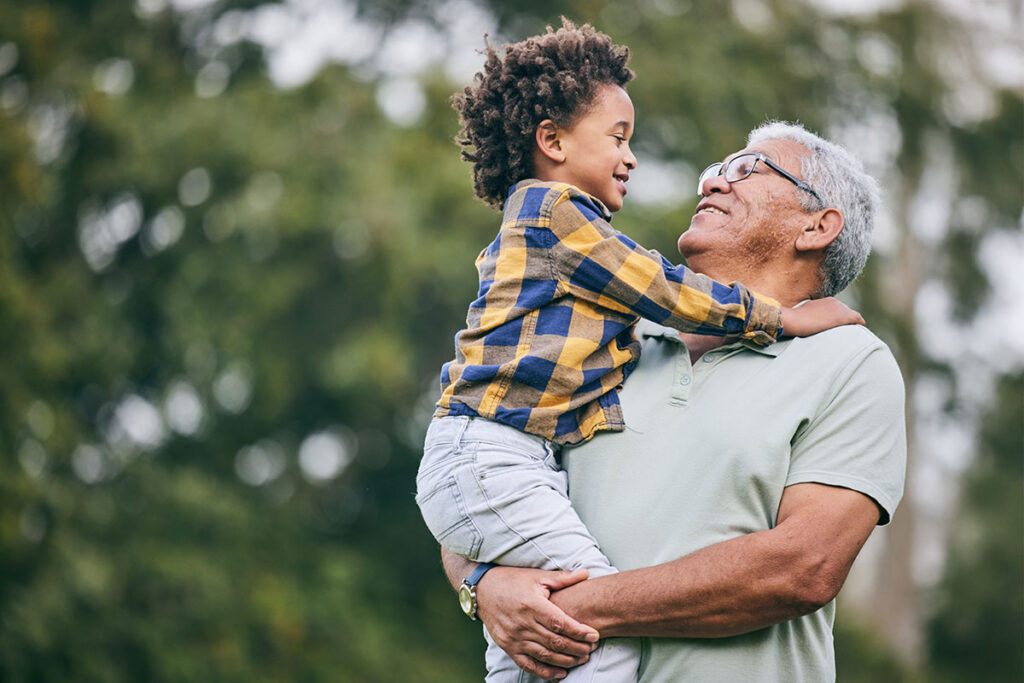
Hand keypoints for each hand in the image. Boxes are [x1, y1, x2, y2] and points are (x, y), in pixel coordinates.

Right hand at [476, 567, 598, 679]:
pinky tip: (561, 672)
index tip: (594, 635)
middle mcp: (522, 624)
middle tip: (592, 648)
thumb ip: (562, 578)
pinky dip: (546, 672)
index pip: (560, 623)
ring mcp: (514, 638)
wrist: (481, 590)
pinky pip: (529, 664)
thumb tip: (586, 573)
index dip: (579, 631)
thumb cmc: (511, 580)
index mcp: (531, 605)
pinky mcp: (508, 647)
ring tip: (582, 658)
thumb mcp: (536, 576)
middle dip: (577, 647)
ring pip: (545, 655)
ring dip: (566, 660)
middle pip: (555, 642)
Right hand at [780, 298, 863, 337]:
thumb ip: (812, 315)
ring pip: (852, 316)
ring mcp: (840, 308)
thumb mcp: (805, 314)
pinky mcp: (844, 316)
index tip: (838, 327)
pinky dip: (859, 324)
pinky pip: (857, 319)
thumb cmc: (795, 320)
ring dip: (851, 324)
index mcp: (826, 301)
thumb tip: (810, 322)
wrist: (795, 320)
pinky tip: (861, 329)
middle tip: (847, 332)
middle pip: (846, 313)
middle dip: (846, 321)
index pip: (837, 310)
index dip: (838, 319)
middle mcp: (835, 302)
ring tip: (852, 334)